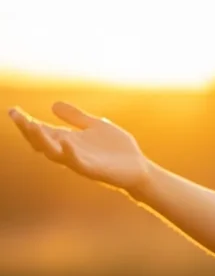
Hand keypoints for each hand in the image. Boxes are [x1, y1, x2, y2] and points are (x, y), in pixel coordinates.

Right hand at [7, 102, 151, 191]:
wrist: (139, 169)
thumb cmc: (118, 150)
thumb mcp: (96, 126)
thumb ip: (76, 117)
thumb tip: (53, 104)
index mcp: (69, 140)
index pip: (43, 130)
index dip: (27, 122)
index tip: (13, 110)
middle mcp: (70, 151)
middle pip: (42, 142)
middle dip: (28, 130)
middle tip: (17, 116)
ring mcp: (81, 161)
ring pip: (54, 153)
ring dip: (42, 140)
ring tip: (32, 126)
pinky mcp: (94, 170)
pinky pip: (77, 163)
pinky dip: (70, 153)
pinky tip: (66, 142)